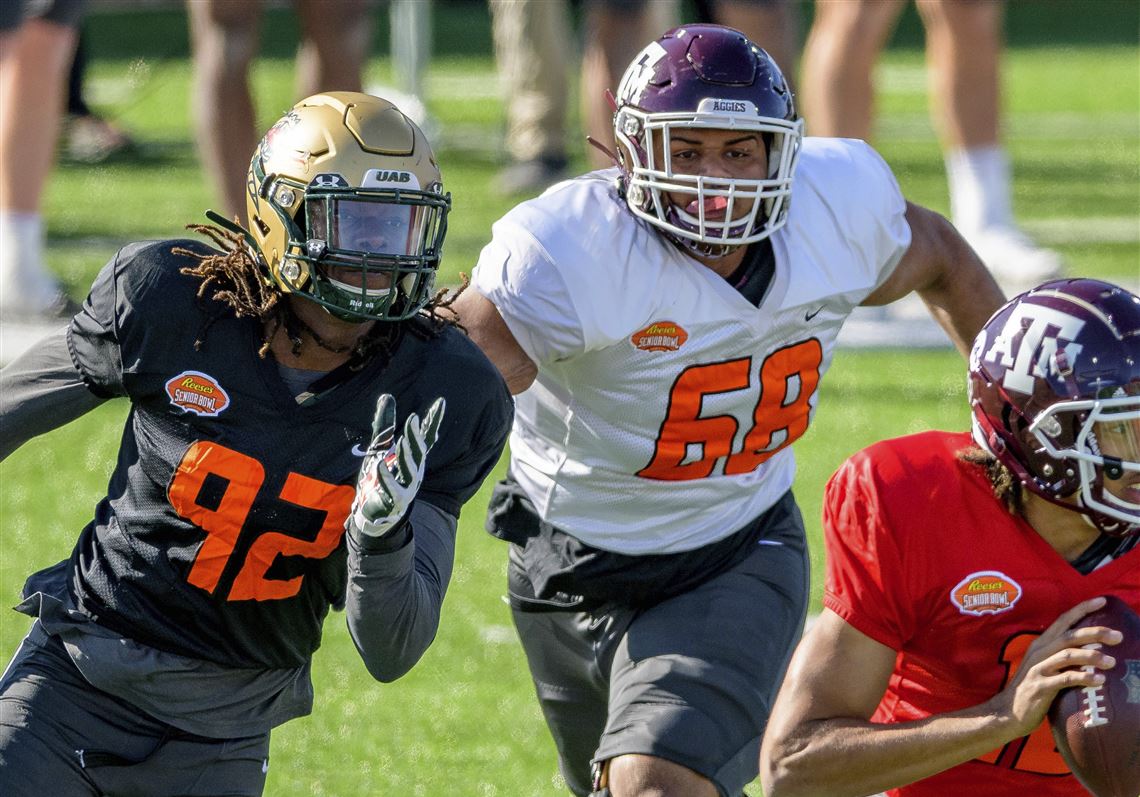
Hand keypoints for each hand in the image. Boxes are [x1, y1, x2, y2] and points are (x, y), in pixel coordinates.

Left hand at [350, 394, 445, 537]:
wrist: (374, 512)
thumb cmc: (378, 478)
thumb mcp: (379, 447)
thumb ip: (384, 424)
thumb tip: (387, 396)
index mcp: (413, 458)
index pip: (426, 437)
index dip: (433, 421)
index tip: (440, 403)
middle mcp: (415, 471)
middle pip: (419, 451)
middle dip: (417, 436)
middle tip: (413, 419)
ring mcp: (407, 487)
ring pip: (410, 469)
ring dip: (407, 455)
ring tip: (402, 441)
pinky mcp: (396, 501)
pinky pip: (392, 488)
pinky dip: (387, 477)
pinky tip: (380, 465)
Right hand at [989, 597, 1121, 736]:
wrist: (1007, 712)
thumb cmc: (1032, 690)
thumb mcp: (1046, 667)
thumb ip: (1064, 658)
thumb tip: (1093, 651)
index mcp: (1041, 645)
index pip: (1063, 620)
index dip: (1082, 609)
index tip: (1103, 600)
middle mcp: (1039, 652)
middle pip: (1069, 636)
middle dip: (1095, 632)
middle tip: (1118, 636)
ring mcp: (1039, 669)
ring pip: (1067, 655)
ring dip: (1091, 656)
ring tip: (1112, 662)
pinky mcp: (1040, 686)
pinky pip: (1065, 678)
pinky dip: (1083, 677)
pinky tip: (1098, 680)